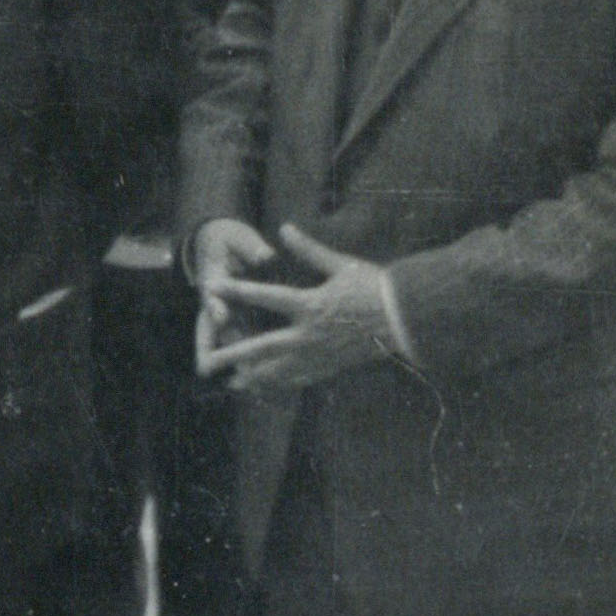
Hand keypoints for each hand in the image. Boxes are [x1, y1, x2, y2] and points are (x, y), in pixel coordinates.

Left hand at [193, 220, 408, 390]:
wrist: (407, 318)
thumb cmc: (376, 287)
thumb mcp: (341, 264)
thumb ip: (309, 249)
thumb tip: (285, 228)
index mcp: (309, 305)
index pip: (264, 297)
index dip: (236, 291)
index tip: (213, 288)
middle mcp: (309, 334)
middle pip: (262, 347)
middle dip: (233, 354)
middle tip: (208, 360)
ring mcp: (319, 354)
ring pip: (279, 370)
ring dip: (254, 376)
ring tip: (233, 382)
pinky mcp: (332, 366)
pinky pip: (301, 379)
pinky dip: (282, 384)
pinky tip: (269, 388)